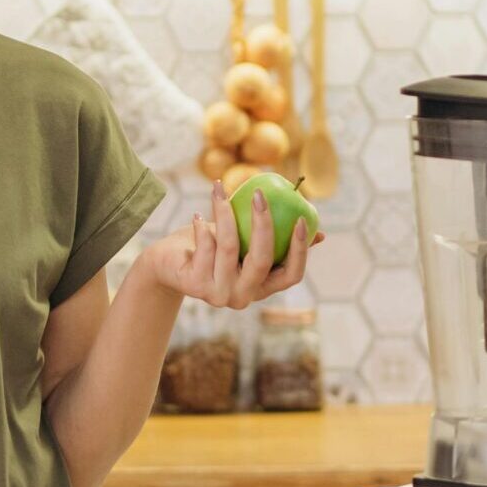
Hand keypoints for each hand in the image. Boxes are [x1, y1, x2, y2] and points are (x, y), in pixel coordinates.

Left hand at [141, 179, 322, 308]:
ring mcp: (219, 294)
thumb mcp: (245, 241)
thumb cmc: (211, 248)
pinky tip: (197, 215)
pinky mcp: (195, 285)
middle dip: (264, 223)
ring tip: (218, 190)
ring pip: (229, 248)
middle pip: (262, 260)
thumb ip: (274, 238)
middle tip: (260, 194)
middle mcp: (243, 296)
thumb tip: (320, 233)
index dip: (300, 250)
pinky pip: (205, 247)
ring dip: (225, 213)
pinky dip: (202, 226)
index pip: (291, 275)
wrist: (166, 265)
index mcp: (262, 287)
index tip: (301, 219)